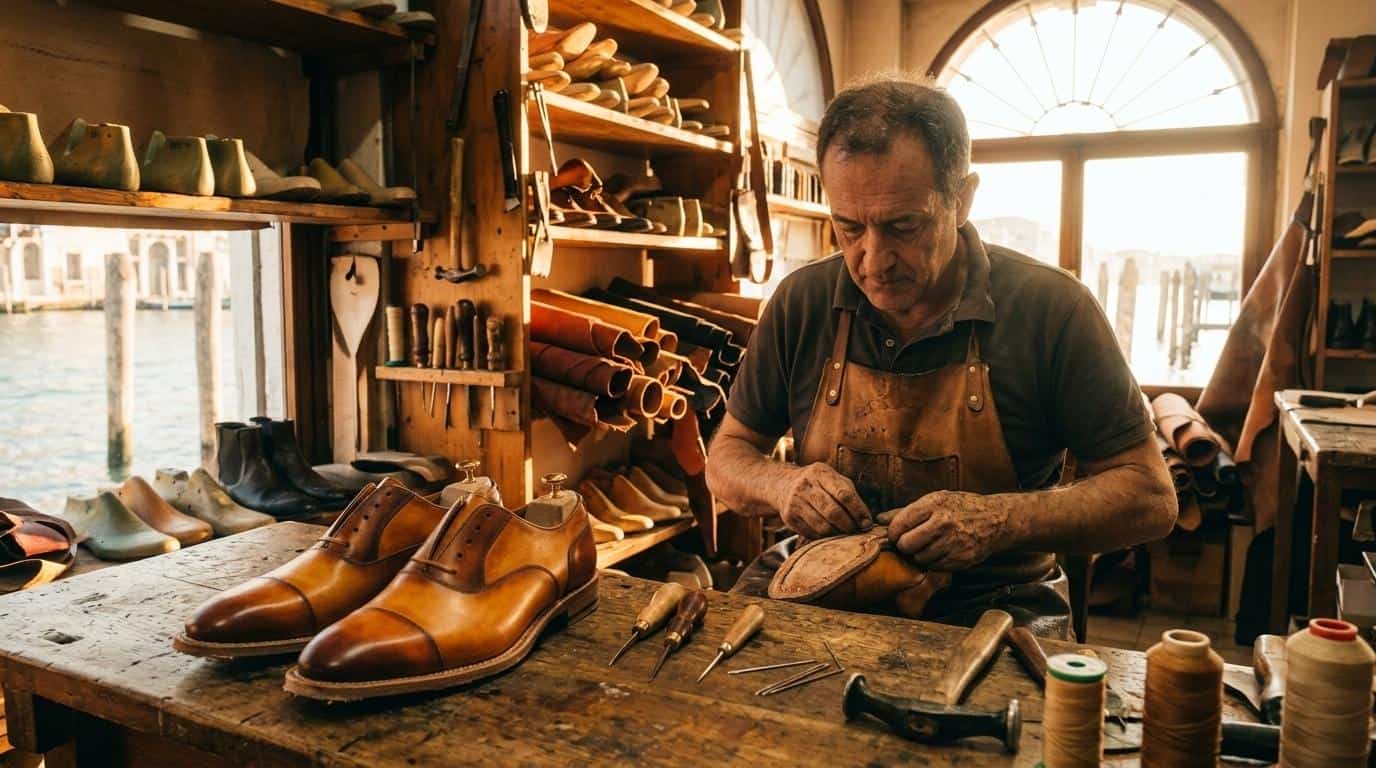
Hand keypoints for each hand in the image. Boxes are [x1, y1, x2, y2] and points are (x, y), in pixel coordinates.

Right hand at [778, 463, 872, 538]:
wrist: (784, 485)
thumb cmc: (817, 483)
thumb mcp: (832, 479)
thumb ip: (849, 494)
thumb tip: (866, 520)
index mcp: (820, 473)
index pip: (843, 494)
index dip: (858, 511)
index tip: (866, 523)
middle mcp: (805, 486)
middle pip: (833, 512)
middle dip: (849, 525)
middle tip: (856, 531)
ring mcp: (795, 502)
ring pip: (822, 526)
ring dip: (837, 533)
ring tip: (843, 532)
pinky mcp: (789, 518)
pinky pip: (812, 533)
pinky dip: (824, 537)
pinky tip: (829, 532)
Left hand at [880, 490, 1009, 569]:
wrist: (995, 519)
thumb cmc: (961, 507)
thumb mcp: (935, 500)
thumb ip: (905, 511)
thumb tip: (880, 519)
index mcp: (934, 505)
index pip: (899, 525)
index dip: (893, 532)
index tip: (898, 533)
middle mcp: (943, 523)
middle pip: (906, 545)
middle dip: (904, 545)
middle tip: (910, 542)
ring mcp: (953, 543)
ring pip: (919, 558)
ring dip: (919, 555)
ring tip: (929, 545)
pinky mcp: (961, 559)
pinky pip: (935, 566)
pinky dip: (933, 562)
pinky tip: (941, 551)